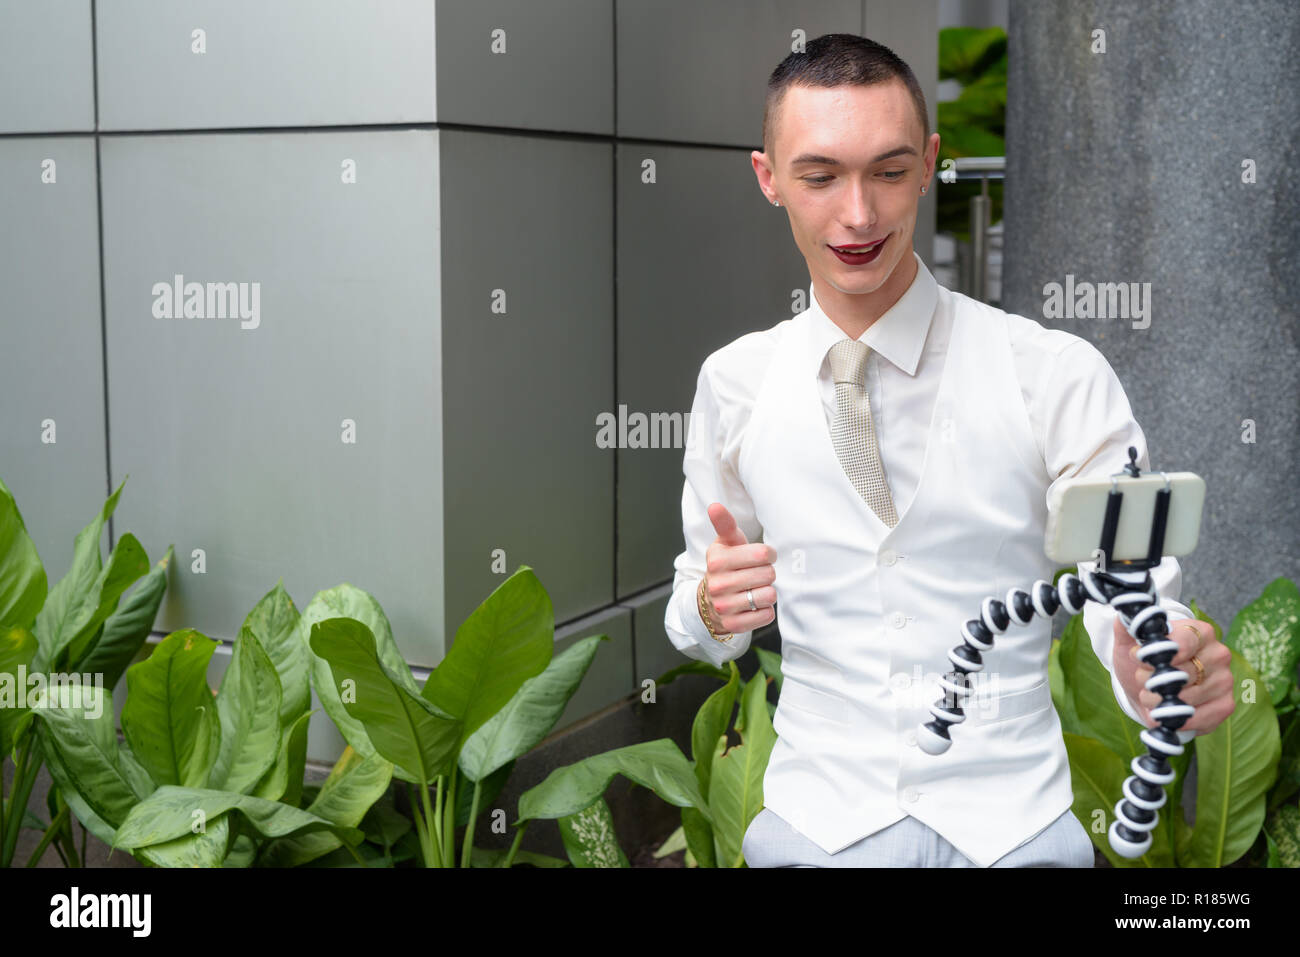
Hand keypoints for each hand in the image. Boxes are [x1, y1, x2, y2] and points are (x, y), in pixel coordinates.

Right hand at [702, 502, 776, 633]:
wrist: (709, 601)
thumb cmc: (726, 566)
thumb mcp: (726, 544)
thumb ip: (725, 524)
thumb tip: (714, 506)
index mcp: (717, 560)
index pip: (763, 554)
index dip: (768, 555)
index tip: (761, 557)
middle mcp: (717, 584)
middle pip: (768, 575)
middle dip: (767, 574)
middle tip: (756, 575)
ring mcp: (724, 606)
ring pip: (769, 596)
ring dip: (767, 593)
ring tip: (755, 589)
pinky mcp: (733, 625)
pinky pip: (766, 615)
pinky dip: (765, 610)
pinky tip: (753, 605)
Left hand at [1112, 616, 1234, 733]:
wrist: (1150, 687)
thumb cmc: (1144, 661)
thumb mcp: (1129, 643)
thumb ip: (1126, 627)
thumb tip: (1125, 616)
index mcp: (1200, 632)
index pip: (1185, 641)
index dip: (1158, 652)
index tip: (1138, 657)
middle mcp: (1218, 654)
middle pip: (1183, 672)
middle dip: (1152, 679)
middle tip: (1140, 678)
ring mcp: (1224, 680)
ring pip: (1188, 697)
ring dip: (1159, 700)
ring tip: (1149, 695)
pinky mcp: (1225, 705)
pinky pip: (1199, 717)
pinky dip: (1175, 717)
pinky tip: (1163, 711)